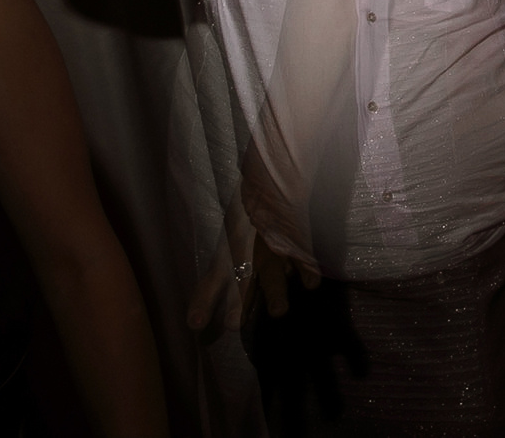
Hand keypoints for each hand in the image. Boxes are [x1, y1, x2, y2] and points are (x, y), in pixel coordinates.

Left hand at [186, 192, 318, 333]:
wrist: (269, 181)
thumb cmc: (244, 212)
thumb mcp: (226, 242)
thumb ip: (219, 273)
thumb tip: (206, 306)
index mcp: (227, 253)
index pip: (213, 281)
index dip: (204, 301)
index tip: (194, 323)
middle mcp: (247, 254)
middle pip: (242, 282)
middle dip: (237, 302)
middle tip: (233, 324)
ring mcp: (272, 248)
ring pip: (272, 273)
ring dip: (274, 293)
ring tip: (278, 312)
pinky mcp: (294, 240)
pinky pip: (302, 257)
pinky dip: (307, 271)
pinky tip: (310, 285)